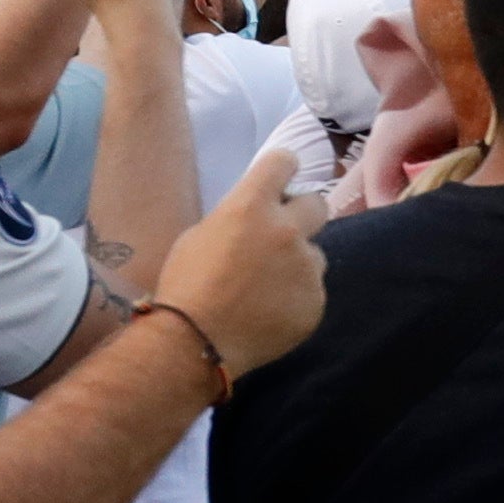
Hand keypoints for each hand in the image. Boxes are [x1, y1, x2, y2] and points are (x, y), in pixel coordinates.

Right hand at [155, 141, 334, 377]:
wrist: (194, 341)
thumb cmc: (186, 285)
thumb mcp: (200, 235)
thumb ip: (237, 218)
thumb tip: (256, 216)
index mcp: (251, 206)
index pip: (284, 161)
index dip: (284, 166)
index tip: (282, 176)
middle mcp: (287, 230)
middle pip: (317, 203)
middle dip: (302, 214)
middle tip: (282, 233)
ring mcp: (306, 267)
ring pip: (314, 254)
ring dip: (298, 262)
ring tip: (267, 287)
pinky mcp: (316, 301)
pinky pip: (312, 290)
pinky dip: (295, 297)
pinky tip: (270, 311)